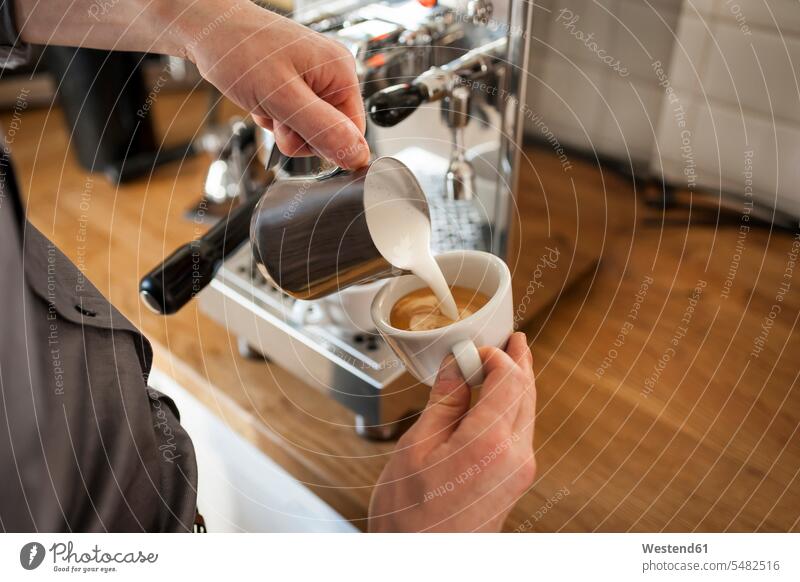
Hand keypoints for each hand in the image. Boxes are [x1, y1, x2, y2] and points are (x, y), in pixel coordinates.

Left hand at [184, 2, 368, 167]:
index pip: (354, 133)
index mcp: (340, 73)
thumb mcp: (283, 97)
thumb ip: (323, 129)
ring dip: (282, 126)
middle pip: (329, 133)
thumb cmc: (238, 49)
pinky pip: (293, 118)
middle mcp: (331, 75)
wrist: (206, 29)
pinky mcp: (295, 84)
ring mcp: (313, 79)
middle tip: (275, 113)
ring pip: (308, 129)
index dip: (325, 144)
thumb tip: (358, 156)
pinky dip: (274, 116)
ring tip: (264, 102)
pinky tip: (261, 99)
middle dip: (298, 134)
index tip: (296, 133)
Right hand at [369, 332, 536, 531]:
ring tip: (504, 363)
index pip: (510, 378)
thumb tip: (456, 365)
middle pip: (526, 393)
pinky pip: (521, 432)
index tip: (474, 346)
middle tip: (512, 338)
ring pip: (527, 412)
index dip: (496, 354)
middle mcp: (516, 456)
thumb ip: (444, 401)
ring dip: (517, 384)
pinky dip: (512, 408)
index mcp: (490, 442)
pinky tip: (497, 401)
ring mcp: (519, 472)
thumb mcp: (416, 447)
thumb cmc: (409, 517)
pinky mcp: (514, 483)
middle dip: (519, 362)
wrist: (421, 565)